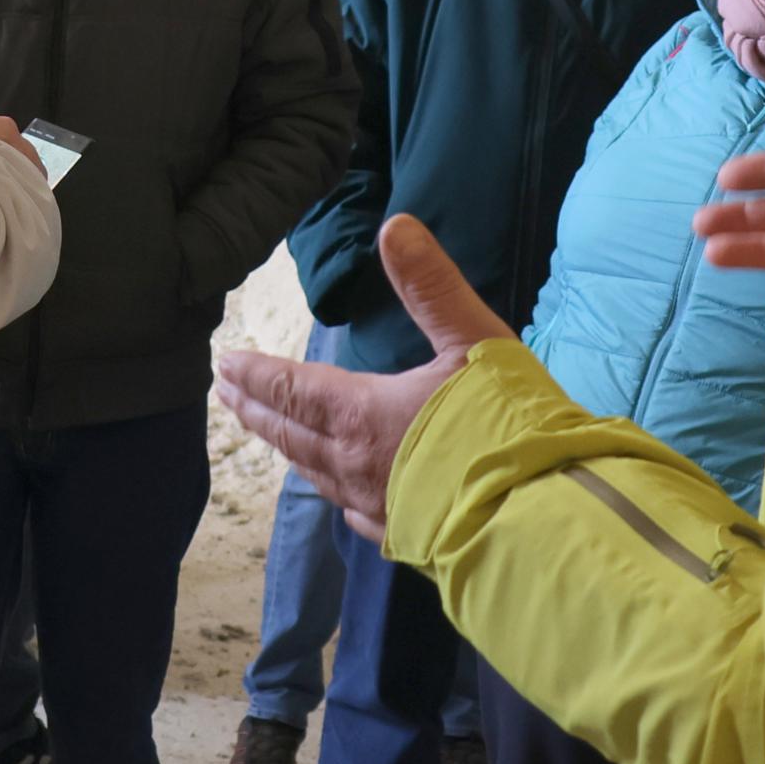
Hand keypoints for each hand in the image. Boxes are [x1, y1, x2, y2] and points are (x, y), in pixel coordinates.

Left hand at [212, 215, 493, 537]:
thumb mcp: (475, 341)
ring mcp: (377, 506)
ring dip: (287, 448)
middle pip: (290, 433)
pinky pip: (352, 511)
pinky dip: (334, 491)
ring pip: (315, 474)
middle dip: (256, 409)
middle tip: (226, 395)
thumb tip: (394, 226)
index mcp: (361, 414)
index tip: (224, 363)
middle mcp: (354, 464)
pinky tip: (341, 496)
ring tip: (271, 434)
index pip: (291, 389)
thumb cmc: (508, 426)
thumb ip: (431, 285)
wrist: (540, 522)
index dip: (256, 374)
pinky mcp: (403, 537)